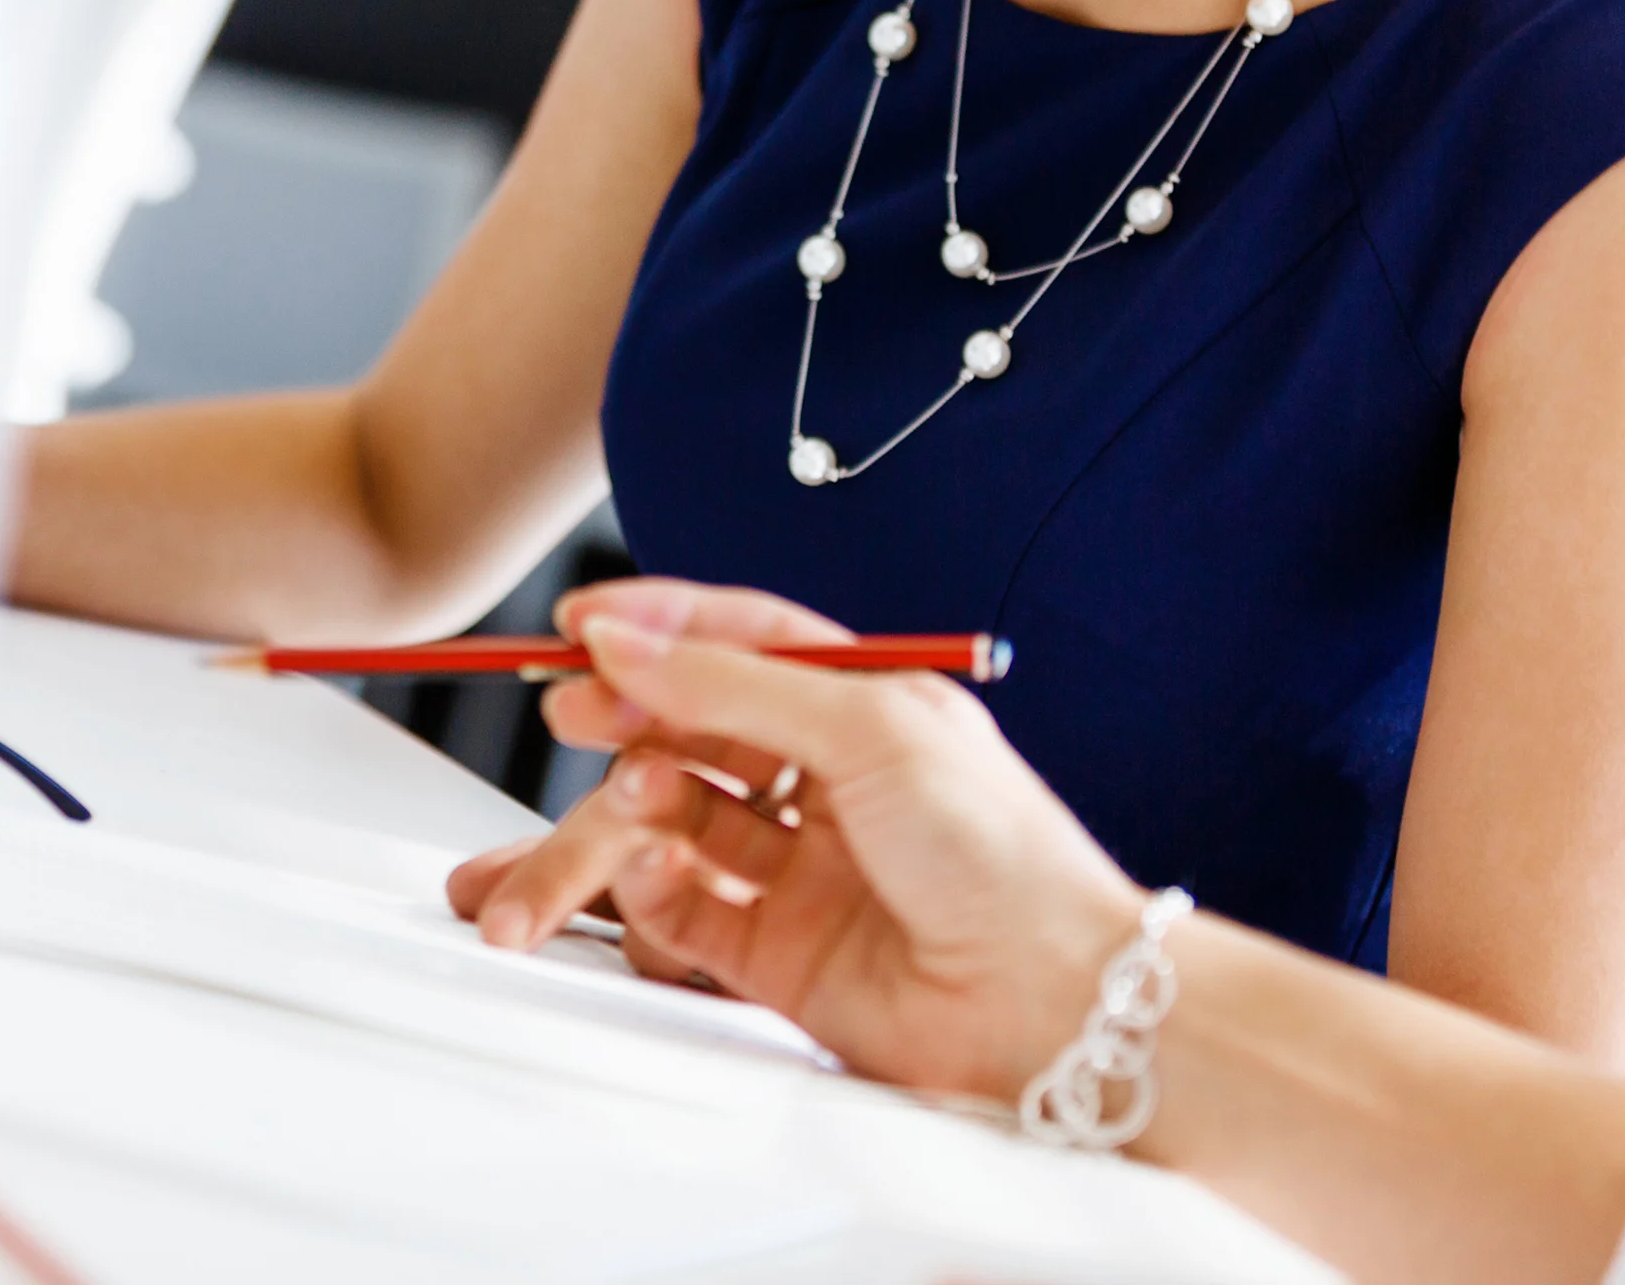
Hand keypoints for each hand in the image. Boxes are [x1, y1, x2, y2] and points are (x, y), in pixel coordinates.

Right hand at [536, 575, 1148, 1101]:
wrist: (1051, 1002)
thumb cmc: (999, 853)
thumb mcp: (866, 727)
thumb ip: (732, 683)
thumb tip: (625, 641)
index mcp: (861, 707)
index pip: (739, 642)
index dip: (657, 627)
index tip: (579, 622)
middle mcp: (826, 783)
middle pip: (691, 728)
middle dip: (626, 715)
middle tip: (573, 711)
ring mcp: (797, 869)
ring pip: (674, 819)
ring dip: (633, 803)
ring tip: (635, 799)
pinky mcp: (774, 954)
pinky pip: (683, 906)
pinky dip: (655, 884)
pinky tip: (661, 872)